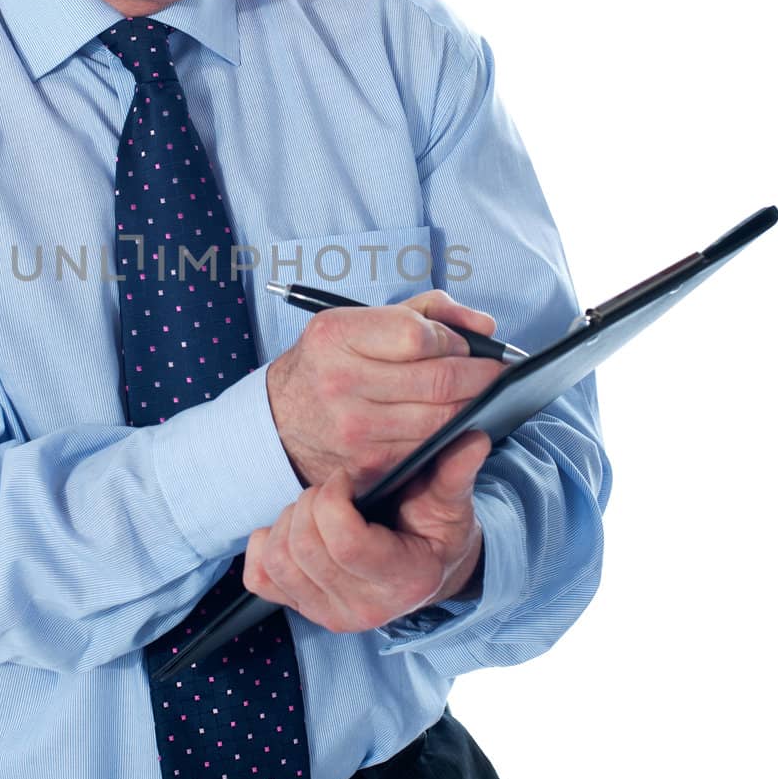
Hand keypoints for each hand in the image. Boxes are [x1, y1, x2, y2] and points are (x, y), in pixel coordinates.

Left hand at [241, 425, 492, 632]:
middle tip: (332, 491)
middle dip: (310, 504)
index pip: (345, 542)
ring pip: (279, 559)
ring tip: (316, 509)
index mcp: (404, 582)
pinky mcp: (302, 610)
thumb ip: (456, 474)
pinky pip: (259, 578)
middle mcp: (363, 609)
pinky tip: (292, 530)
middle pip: (305, 547)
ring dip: (289, 521)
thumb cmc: (436, 534)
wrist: (424, 573)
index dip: (334, 499)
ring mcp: (328, 615)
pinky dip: (266, 545)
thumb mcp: (452, 505)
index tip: (345, 479)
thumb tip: (473, 440)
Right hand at [265, 289, 505, 492]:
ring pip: (442, 419)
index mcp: (336, 336)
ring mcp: (355, 429)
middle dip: (481, 375)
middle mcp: (340, 382)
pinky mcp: (368, 465)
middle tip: (497, 372)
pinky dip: (449, 435)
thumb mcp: (359, 322)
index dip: (453, 339)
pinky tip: (455, 422)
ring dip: (472, 406)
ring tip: (482, 395)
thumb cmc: (329, 363)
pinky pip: (428, 448)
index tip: (465, 344)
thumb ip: (426, 313)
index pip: (418, 335)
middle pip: (439, 380)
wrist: (280, 422)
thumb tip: (486, 327)